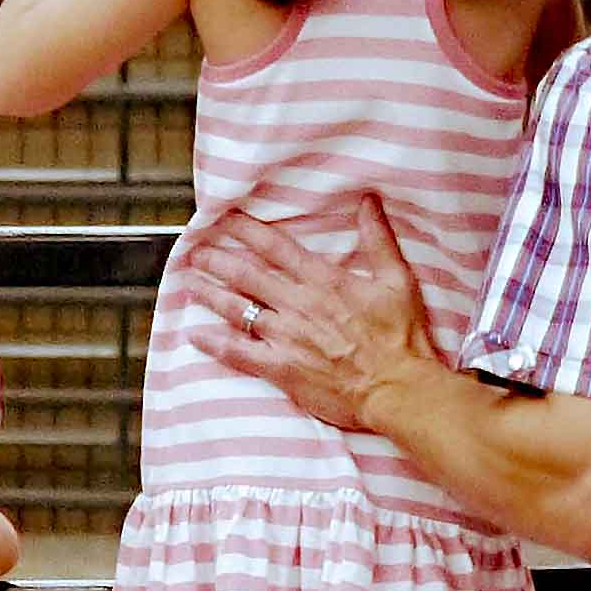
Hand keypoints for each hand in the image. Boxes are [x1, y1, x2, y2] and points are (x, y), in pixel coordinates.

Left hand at [190, 198, 440, 429]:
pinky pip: (238, 353)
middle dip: (217, 259)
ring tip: (188, 281)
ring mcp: (285, 337)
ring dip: (209, 293)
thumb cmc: (402, 337)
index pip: (276, 247)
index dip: (247, 230)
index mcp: (324, 281)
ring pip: (237, 309)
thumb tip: (368, 203)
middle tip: (195, 250)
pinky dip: (214, 344)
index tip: (225, 219)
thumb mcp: (397, 280)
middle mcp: (298, 305)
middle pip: (247, 275)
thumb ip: (379, 239)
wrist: (397, 387)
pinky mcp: (280, 367)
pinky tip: (195, 335)